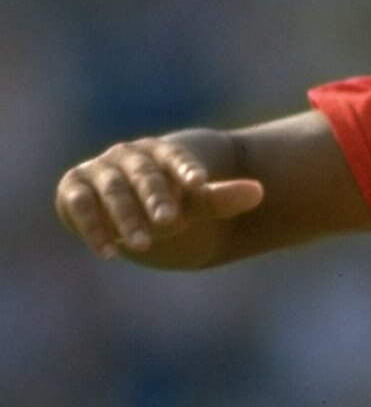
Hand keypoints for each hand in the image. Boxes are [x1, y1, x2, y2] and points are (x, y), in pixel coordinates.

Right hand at [54, 134, 263, 264]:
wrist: (122, 207)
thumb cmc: (166, 202)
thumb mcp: (194, 203)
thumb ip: (221, 198)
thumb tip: (259, 191)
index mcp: (160, 154)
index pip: (175, 158)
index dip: (186, 169)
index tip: (199, 184)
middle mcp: (128, 157)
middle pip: (143, 174)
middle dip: (155, 197)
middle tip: (170, 223)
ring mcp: (100, 170)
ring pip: (113, 190)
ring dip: (126, 216)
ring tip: (143, 245)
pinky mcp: (74, 189)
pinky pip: (81, 205)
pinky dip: (92, 226)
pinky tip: (109, 252)